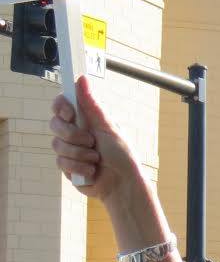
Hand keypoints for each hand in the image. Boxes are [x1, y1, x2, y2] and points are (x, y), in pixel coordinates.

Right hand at [50, 77, 141, 202]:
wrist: (122, 184)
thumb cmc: (121, 155)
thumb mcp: (108, 127)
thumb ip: (92, 105)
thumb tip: (82, 78)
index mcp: (85, 120)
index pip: (61, 106)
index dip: (60, 107)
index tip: (70, 113)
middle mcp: (74, 133)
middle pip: (54, 124)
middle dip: (72, 134)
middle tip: (91, 141)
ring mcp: (69, 150)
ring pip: (57, 145)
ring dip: (79, 153)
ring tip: (96, 159)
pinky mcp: (67, 166)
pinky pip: (61, 162)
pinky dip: (79, 167)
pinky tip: (92, 171)